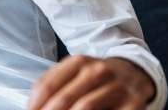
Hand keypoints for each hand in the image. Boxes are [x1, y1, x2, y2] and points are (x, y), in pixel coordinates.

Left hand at [28, 55, 155, 109]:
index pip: (47, 85)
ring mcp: (117, 87)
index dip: (35, 104)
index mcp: (78, 62)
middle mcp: (98, 71)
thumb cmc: (96, 77)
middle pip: (64, 99)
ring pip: (85, 108)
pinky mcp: (134, 104)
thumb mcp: (74, 71)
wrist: (134, 72)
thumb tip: (33, 107)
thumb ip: (52, 84)